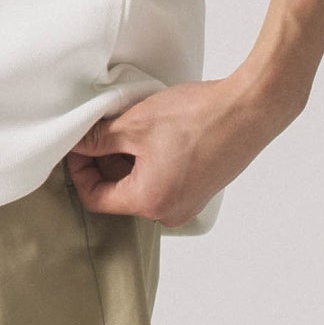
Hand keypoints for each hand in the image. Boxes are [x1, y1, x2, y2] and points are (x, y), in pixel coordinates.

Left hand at [66, 72, 301, 228]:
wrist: (247, 110)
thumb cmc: (195, 118)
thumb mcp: (135, 124)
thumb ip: (99, 138)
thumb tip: (77, 144)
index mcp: (149, 203)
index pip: (96, 199)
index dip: (79, 170)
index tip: (76, 144)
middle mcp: (168, 213)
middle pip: (119, 193)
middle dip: (104, 161)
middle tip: (101, 127)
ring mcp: (188, 203)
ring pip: (141, 185)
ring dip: (128, 158)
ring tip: (128, 124)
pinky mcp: (200, 189)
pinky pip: (163, 180)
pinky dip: (150, 159)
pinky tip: (153, 131)